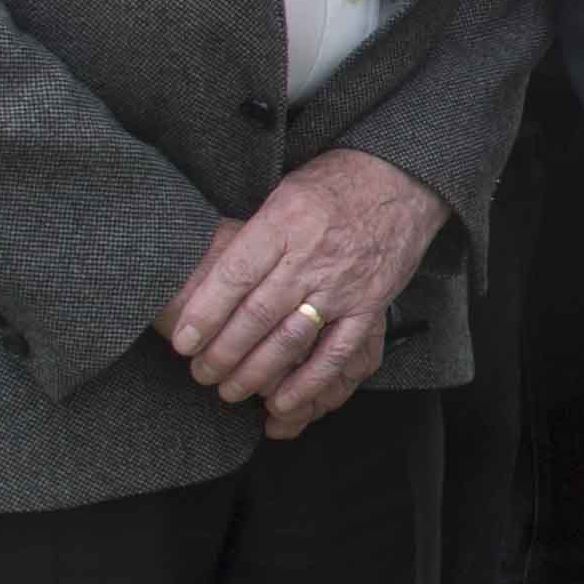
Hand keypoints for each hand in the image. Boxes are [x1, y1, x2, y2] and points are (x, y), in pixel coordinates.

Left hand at [162, 147, 443, 408]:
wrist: (400, 180)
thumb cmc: (333, 184)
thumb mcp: (282, 192)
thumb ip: (250, 234)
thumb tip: (203, 272)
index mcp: (283, 223)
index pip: (235, 275)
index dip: (205, 313)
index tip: (183, 341)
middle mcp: (310, 257)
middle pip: (256, 314)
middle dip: (222, 352)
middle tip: (199, 372)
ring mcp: (342, 285)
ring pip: (291, 339)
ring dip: (256, 373)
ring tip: (229, 390)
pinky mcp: (368, 307)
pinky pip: (336, 353)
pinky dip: (309, 383)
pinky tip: (283, 403)